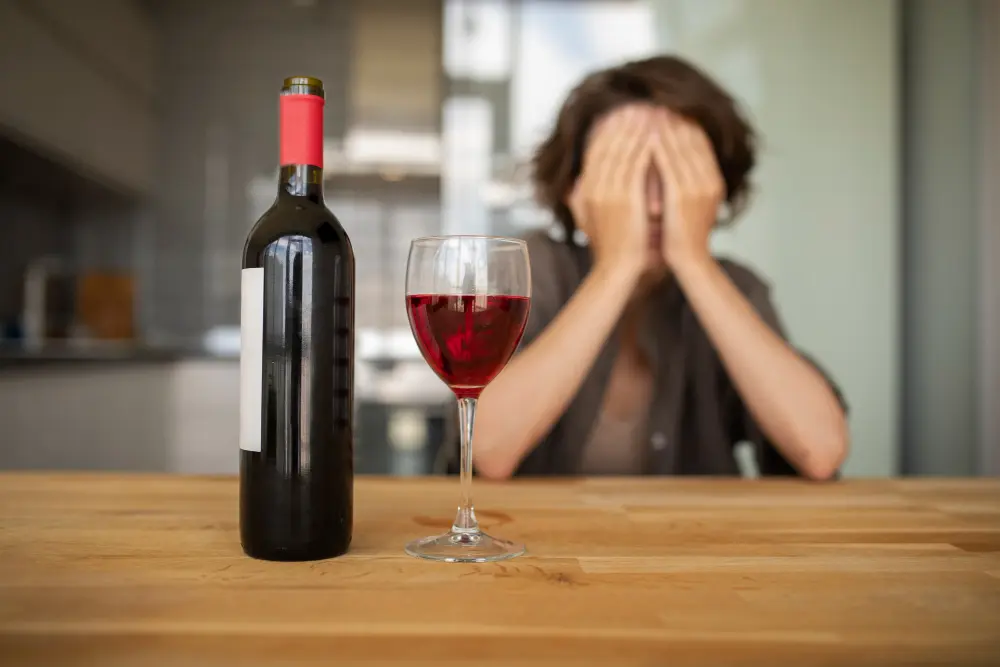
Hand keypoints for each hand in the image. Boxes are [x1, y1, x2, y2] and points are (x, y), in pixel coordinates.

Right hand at [568, 105, 651, 277]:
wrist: (618, 269)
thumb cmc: (608, 247)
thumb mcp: (586, 220)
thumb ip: (577, 199)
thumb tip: (572, 183)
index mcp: (584, 191)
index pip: (594, 151)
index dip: (606, 131)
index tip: (618, 115)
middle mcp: (594, 188)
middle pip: (608, 145)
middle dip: (622, 123)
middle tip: (635, 104)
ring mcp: (610, 192)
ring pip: (623, 150)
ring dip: (636, 129)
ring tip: (648, 112)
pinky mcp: (627, 197)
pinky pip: (637, 164)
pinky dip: (646, 146)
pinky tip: (657, 134)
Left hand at [650, 109, 723, 267]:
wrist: (689, 262)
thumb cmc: (682, 238)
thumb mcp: (689, 206)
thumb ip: (685, 185)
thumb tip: (672, 165)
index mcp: (713, 181)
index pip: (699, 140)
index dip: (683, 121)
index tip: (666, 106)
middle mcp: (709, 180)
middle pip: (691, 138)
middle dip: (672, 118)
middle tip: (654, 100)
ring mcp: (698, 187)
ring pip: (680, 147)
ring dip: (663, 126)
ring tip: (647, 109)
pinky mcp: (682, 196)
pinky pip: (669, 164)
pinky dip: (658, 147)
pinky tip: (645, 135)